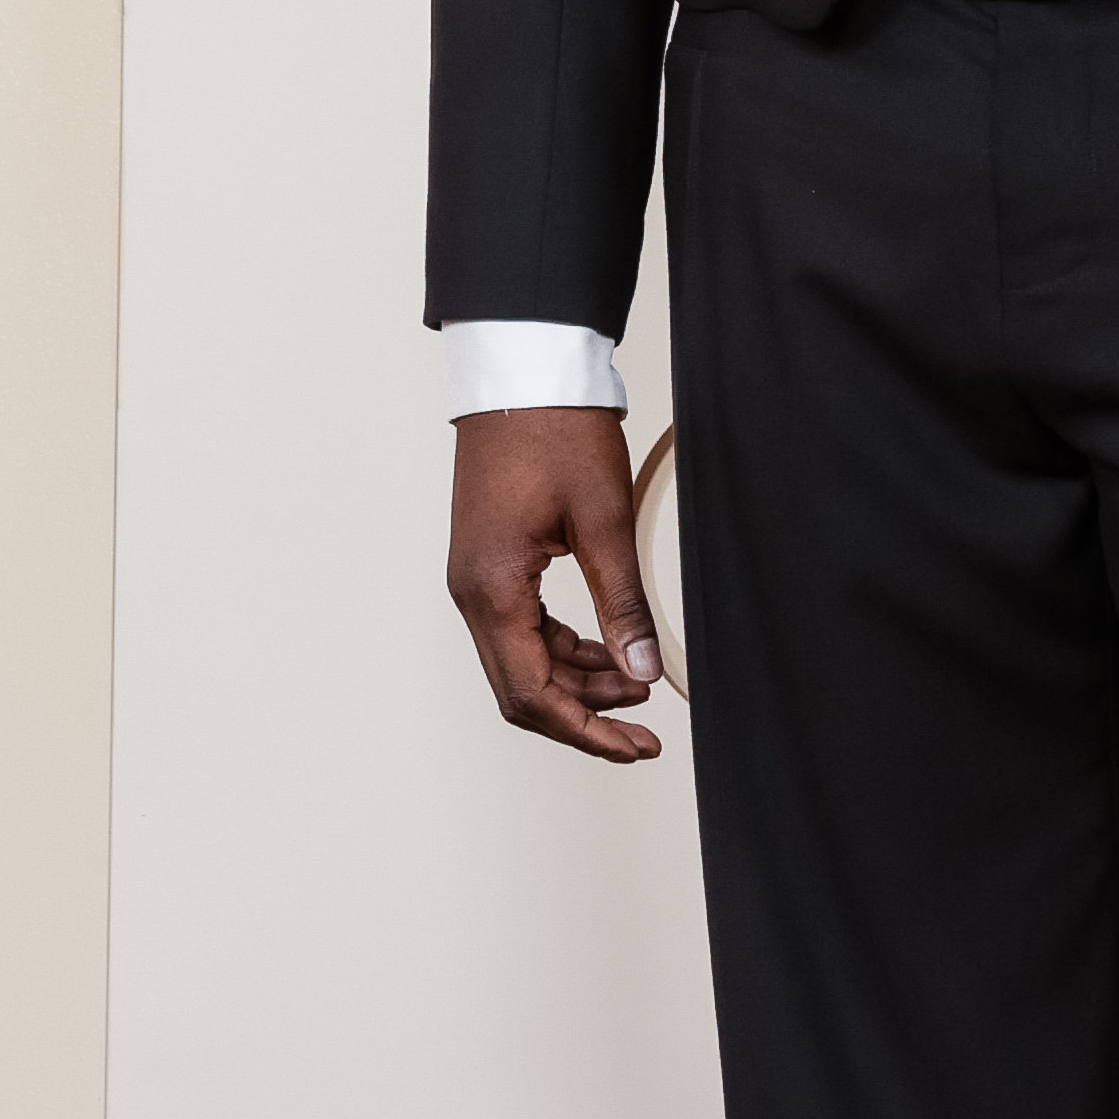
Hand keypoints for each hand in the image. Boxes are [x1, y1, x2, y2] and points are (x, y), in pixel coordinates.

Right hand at [447, 407, 667, 763]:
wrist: (523, 371)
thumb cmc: (554, 432)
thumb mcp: (603, 523)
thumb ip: (623, 605)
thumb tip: (642, 670)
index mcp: (493, 589)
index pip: (532, 695)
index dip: (586, 732)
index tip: (635, 747)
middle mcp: (473, 593)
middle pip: (522, 689)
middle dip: (584, 715)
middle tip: (645, 728)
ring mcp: (477, 579)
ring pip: (522, 661)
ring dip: (578, 681)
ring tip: (637, 679)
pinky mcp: (491, 563)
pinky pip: (522, 628)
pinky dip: (564, 649)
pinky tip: (606, 648)